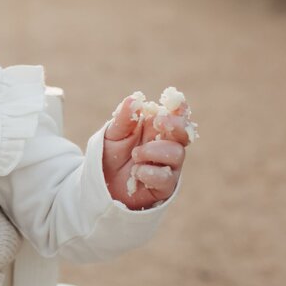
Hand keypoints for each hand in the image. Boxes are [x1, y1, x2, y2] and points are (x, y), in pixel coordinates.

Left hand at [103, 91, 194, 209]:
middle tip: (159, 123)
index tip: (175, 103)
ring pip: (177, 154)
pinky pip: (166, 178)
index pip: (176, 115)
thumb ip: (124, 119)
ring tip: (135, 154)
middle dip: (176, 125)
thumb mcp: (112, 134)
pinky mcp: (164, 186)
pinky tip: (136, 172)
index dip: (180, 109)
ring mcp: (167, 166)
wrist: (100, 183)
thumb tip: (134, 99)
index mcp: (155, 128)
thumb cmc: (110, 155)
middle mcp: (166, 145)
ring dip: (154, 151)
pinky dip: (149, 173)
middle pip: (184, 133)